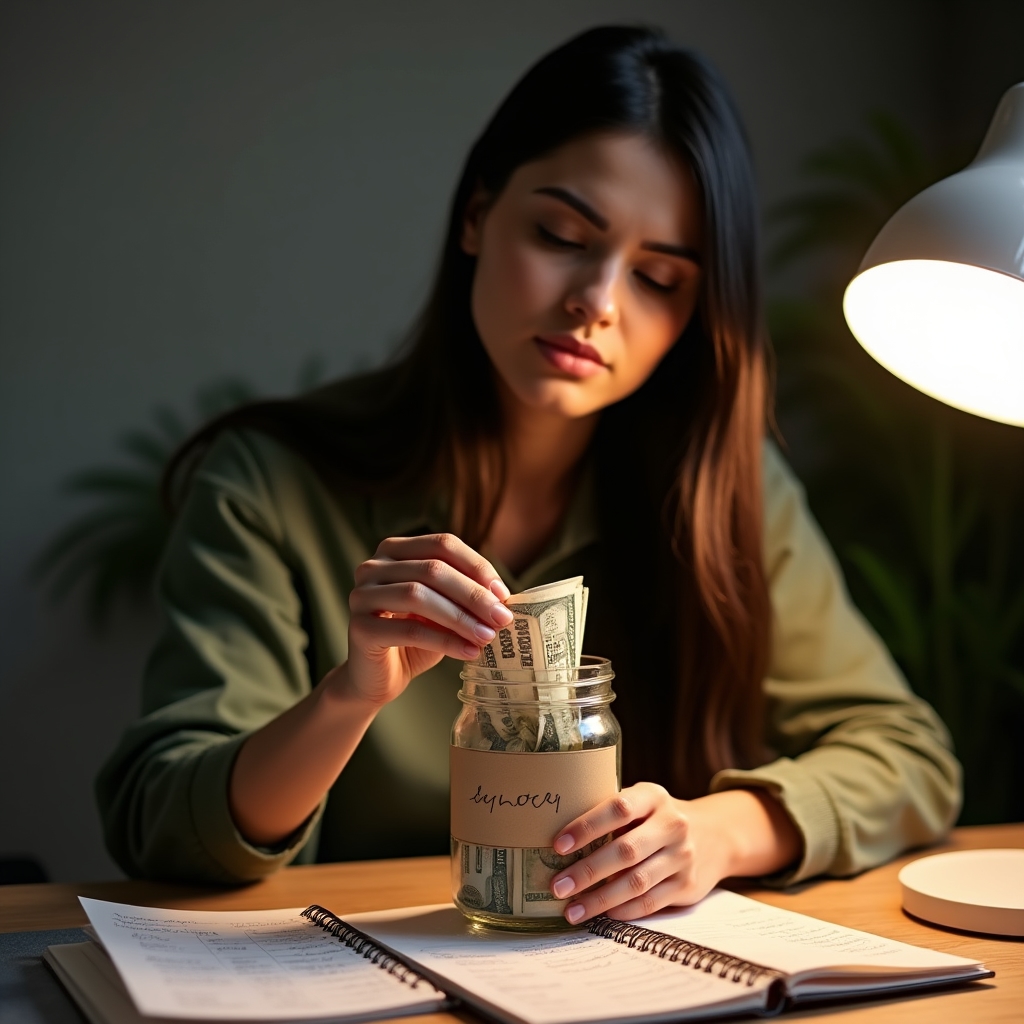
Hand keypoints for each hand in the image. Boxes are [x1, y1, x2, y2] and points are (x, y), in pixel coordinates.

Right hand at [336, 533, 513, 706]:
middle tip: (502, 618)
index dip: (477, 566)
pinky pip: (409, 630)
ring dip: (461, 618)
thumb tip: (502, 595)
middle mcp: (373, 566)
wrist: (378, 677)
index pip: (442, 544)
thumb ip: (464, 595)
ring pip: (419, 596)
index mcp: (395, 550)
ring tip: (487, 636)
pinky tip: (468, 652)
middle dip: (473, 595)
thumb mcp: (443, 609)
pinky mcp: (359, 627)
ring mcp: (361, 594)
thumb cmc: (415, 639)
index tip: (503, 594)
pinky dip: (445, 641)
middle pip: (433, 569)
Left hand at [548, 785, 801, 923]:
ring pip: (637, 883)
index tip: (558, 845)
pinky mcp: (688, 886)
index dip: (587, 826)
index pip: (619, 808)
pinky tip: (602, 915)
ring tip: (572, 909)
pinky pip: (651, 902)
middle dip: (588, 871)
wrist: (715, 835)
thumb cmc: (657, 818)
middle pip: (626, 851)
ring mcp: (683, 857)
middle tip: (557, 886)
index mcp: (653, 797)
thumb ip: (611, 813)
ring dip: (600, 899)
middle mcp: (672, 825)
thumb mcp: (642, 802)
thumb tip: (559, 839)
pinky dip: (623, 910)